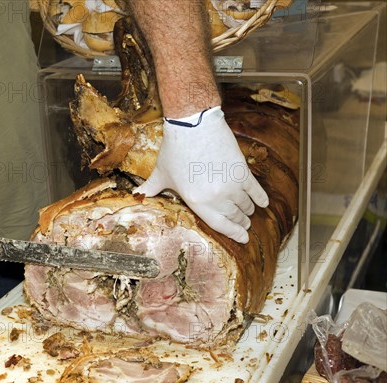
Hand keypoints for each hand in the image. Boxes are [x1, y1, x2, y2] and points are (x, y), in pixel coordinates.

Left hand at [134, 106, 268, 243]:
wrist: (193, 126)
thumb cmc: (175, 149)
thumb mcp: (160, 173)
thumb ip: (150, 188)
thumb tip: (136, 195)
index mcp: (196, 202)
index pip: (220, 224)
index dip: (233, 232)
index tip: (243, 238)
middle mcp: (216, 197)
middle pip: (235, 215)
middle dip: (241, 221)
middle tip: (245, 224)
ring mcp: (231, 185)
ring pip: (246, 204)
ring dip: (248, 209)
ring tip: (249, 211)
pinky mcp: (242, 171)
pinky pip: (256, 190)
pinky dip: (261, 197)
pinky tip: (263, 202)